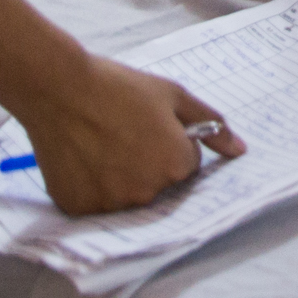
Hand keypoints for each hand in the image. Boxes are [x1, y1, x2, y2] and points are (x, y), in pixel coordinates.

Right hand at [23, 50, 240, 215]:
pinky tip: (82, 158)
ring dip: (120, 177)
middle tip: (122, 134)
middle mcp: (147, 192)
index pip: (187, 166)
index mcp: (176, 165)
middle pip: (159, 185)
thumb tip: (240, 150)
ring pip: (127, 196)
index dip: (169, 142)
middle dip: (148, 163)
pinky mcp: (80, 210)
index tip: (147, 126)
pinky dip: (92, 187)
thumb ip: (211, 125)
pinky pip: (96, 204)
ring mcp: (112, 204)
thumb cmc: (118, 86)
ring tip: (99, 144)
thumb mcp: (173, 95)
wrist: (58, 88)